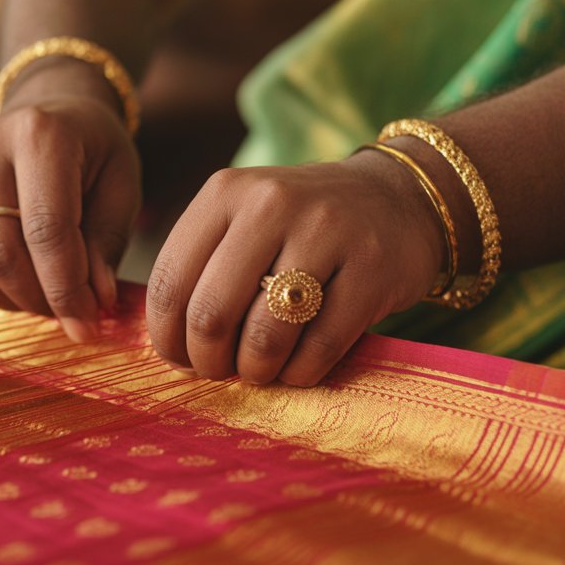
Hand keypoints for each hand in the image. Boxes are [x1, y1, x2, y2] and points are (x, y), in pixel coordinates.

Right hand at [0, 95, 140, 340]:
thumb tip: (95, 301)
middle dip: (36, 297)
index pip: (46, 229)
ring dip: (7, 297)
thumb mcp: (121, 188)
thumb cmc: (94, 154)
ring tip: (45, 300)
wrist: (50, 112)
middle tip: (69, 317)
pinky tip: (17, 285)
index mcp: (40, 134)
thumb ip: (106, 243)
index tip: (87, 326)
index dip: (65, 289)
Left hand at [145, 152, 444, 385]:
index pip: (169, 281)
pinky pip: (320, 346)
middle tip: (221, 370)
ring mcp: (326, 232)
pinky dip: (301, 372)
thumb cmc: (301, 226)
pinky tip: (299, 367)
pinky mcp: (371, 269)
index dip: (166, 337)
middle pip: (212, 313)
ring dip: (256, 370)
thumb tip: (169, 346)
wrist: (397, 198)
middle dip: (208, 360)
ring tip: (261, 369)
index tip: (180, 358)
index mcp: (226, 192)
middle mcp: (272, 203)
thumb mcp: (244, 219)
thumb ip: (202, 267)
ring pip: (265, 335)